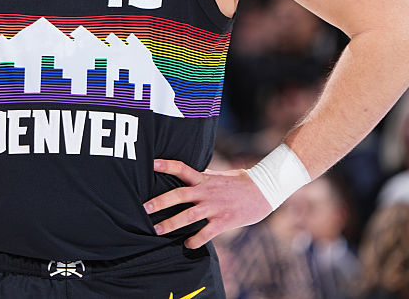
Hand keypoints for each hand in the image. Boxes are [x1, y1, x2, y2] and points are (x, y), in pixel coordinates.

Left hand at [142, 159, 271, 248]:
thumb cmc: (238, 182)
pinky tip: (187, 244)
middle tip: (144, 208)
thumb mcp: (217, 175)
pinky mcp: (224, 221)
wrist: (264, 191)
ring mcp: (214, 207)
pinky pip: (206, 233)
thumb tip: (184, 172)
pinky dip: (195, 240)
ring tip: (157, 229)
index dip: (167, 165)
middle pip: (180, 195)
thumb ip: (201, 175)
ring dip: (171, 223)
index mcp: (204, 178)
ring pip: (189, 216)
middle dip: (161, 202)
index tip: (151, 164)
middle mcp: (206, 192)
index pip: (182, 168)